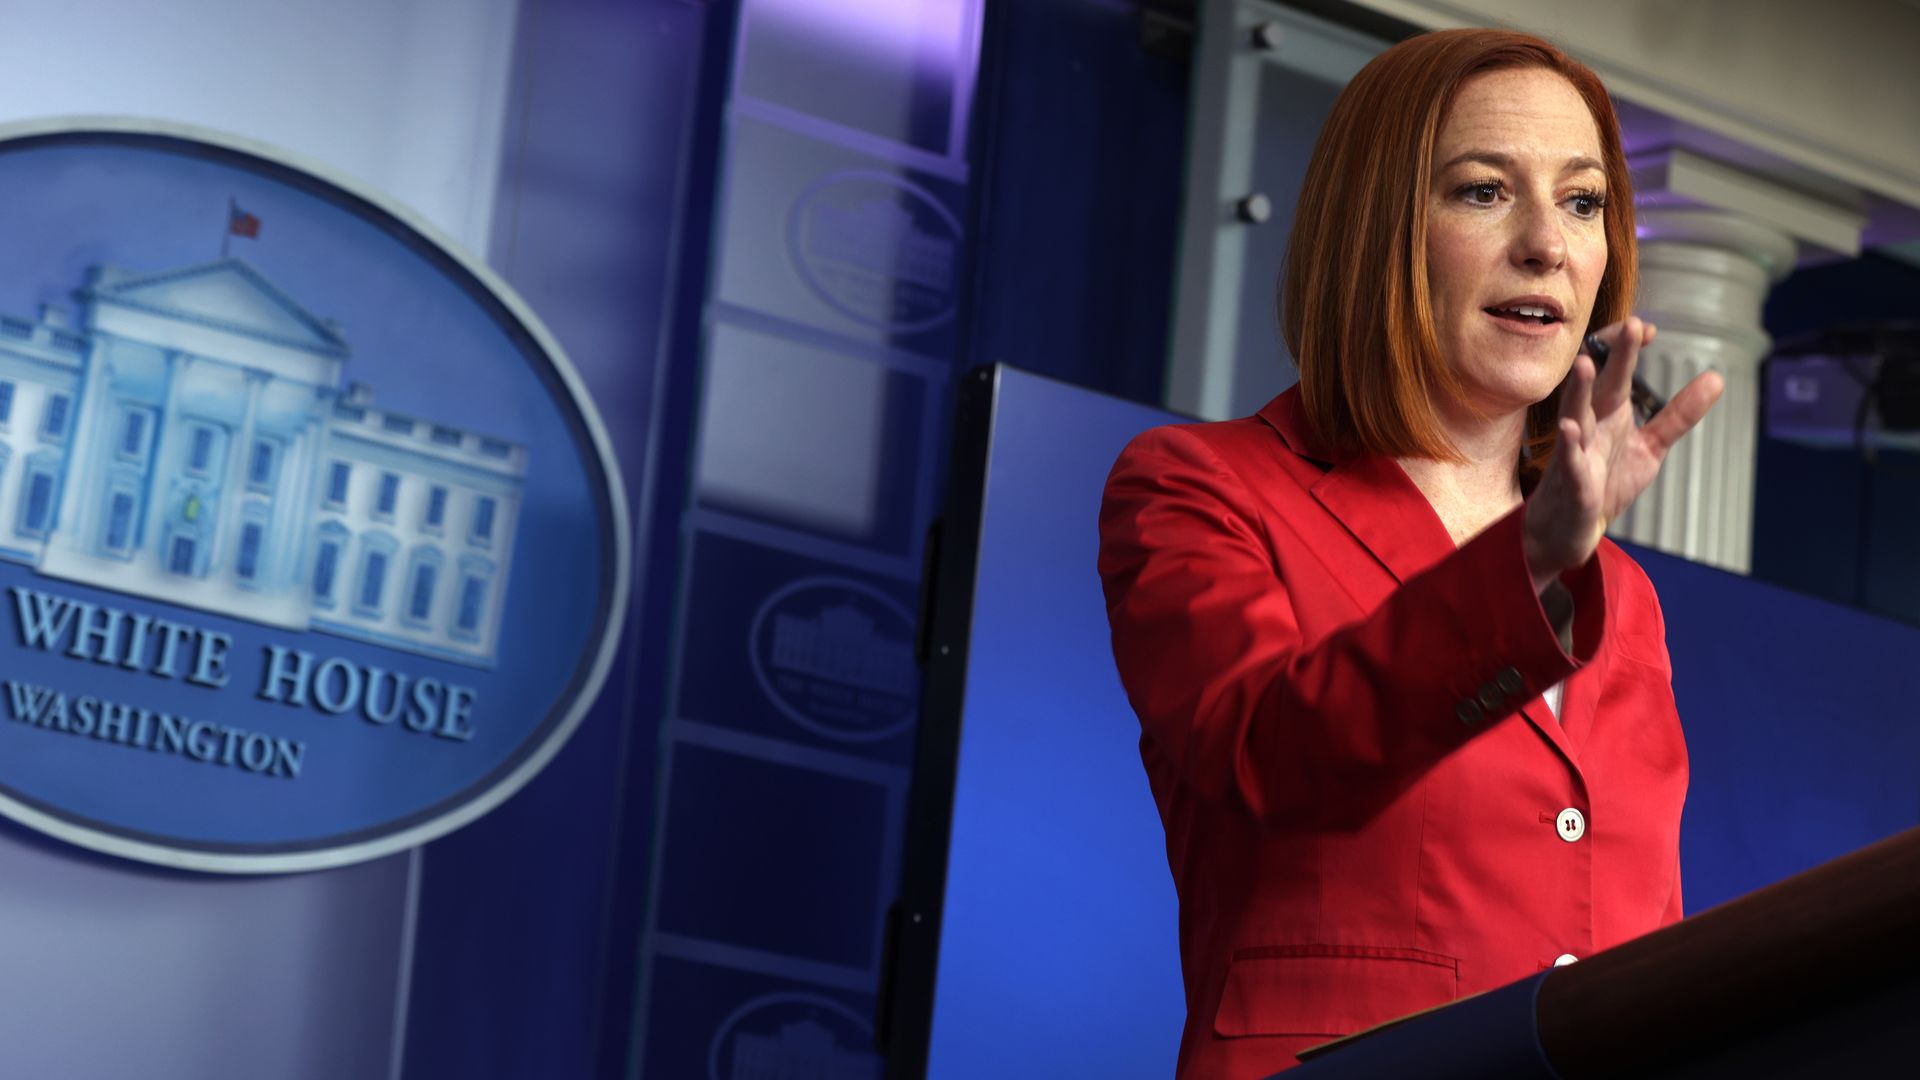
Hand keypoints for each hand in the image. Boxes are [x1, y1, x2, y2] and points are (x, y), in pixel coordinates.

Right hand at [1523, 317, 1724, 590]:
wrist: (1568, 530)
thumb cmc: (1603, 484)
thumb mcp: (1649, 447)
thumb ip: (1678, 414)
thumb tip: (1716, 377)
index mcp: (1607, 415)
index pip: (1615, 373)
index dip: (1628, 349)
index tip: (1646, 327)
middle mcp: (1589, 428)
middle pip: (1600, 386)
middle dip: (1613, 357)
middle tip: (1631, 326)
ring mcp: (1575, 455)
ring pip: (1575, 417)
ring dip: (1578, 391)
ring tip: (1585, 364)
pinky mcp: (1571, 485)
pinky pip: (1568, 464)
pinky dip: (1568, 448)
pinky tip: (1568, 431)